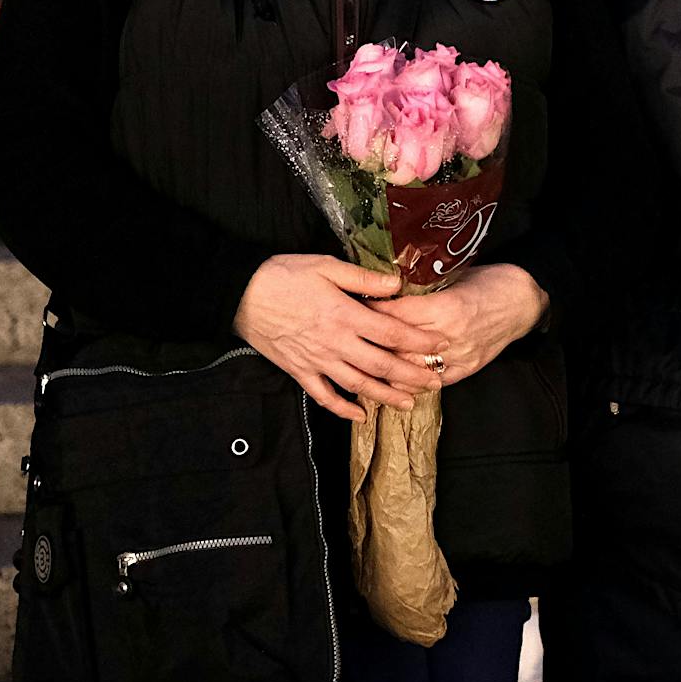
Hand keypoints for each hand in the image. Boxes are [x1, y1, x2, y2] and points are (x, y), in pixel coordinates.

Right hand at [234, 254, 446, 421]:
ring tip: (408, 403)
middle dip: (411, 375)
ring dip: (385, 396)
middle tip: (436, 381)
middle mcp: (335, 343)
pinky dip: (343, 408)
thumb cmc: (284, 275)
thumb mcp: (327, 266)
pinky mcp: (298, 371)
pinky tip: (359, 415)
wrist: (240, 294)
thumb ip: (364, 279)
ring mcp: (316, 361)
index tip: (440, 345)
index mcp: (345, 316)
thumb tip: (397, 285)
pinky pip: (324, 396)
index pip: (392, 333)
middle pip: (381, 365)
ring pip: (357, 385)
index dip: (419, 342)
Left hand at [370, 263, 548, 385]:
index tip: (354, 305)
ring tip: (360, 361)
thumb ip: (425, 287)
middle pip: (399, 344)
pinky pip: (430, 383)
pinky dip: (409, 382)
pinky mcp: (465, 370)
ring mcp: (458, 357)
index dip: (373, 310)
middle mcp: (450, 337)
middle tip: (348, 334)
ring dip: (385, 366)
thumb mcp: (456, 277)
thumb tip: (390, 287)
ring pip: (410, 369)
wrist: (525, 301)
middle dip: (371, 338)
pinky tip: (389, 381)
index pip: (397, 314)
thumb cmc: (491, 282)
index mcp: (447, 307)